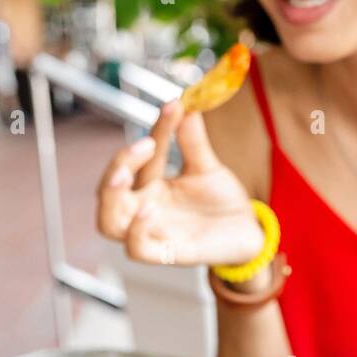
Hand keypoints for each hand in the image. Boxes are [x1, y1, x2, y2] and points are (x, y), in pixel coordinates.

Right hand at [97, 101, 263, 267]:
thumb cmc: (221, 202)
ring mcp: (153, 231)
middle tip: (144, 144)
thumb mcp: (207, 167)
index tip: (175, 107)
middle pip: (108, 192)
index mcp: (151, 185)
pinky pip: (136, 249)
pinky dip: (136, 230)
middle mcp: (144, 207)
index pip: (143, 155)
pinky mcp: (167, 254)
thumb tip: (187, 102)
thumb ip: (194, 141)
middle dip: (117, 165)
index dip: (157, 130)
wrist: (247, 233)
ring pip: (108, 223)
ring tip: (126, 174)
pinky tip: (148, 208)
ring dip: (112, 197)